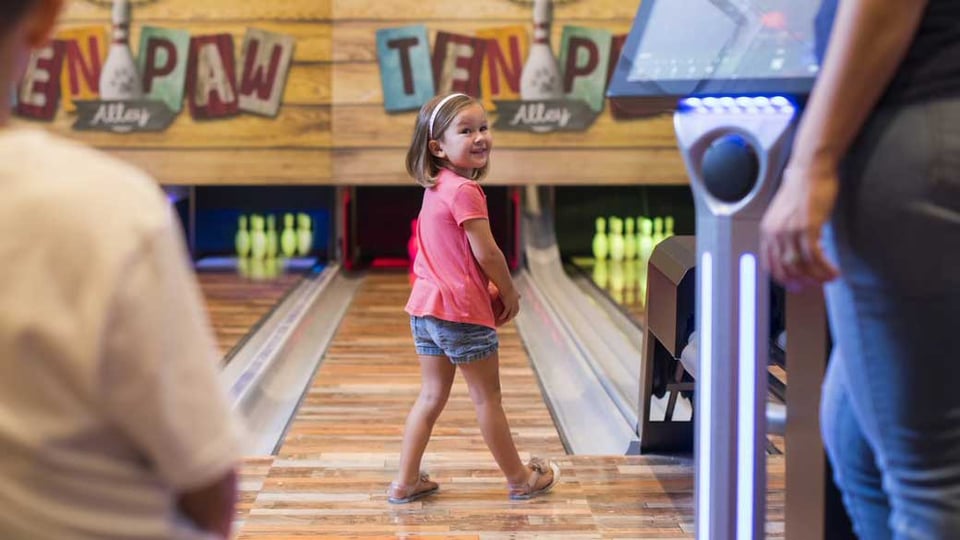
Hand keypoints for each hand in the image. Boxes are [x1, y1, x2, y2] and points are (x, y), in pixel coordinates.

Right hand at [495, 287, 520, 325]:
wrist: (506, 284)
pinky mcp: (508, 305)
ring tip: (504, 320)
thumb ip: (508, 288)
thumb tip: (508, 289)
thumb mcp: (508, 286)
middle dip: (512, 315)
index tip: (512, 314)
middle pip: (515, 311)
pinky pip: (506, 312)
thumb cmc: (505, 284)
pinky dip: (503, 316)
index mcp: (516, 298)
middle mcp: (516, 302)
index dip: (514, 311)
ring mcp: (512, 304)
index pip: (517, 307)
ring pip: (511, 313)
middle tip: (508, 319)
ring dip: (508, 317)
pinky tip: (500, 318)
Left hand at [759, 161, 840, 289]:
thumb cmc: (802, 188)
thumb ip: (786, 232)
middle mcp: (775, 233)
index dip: (784, 279)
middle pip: (786, 269)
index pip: (770, 265)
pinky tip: (836, 273)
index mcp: (767, 230)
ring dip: (818, 277)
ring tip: (830, 278)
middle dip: (802, 281)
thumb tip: (795, 251)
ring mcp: (791, 231)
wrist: (810, 168)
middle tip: (816, 285)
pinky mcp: (808, 227)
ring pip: (803, 266)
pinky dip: (826, 269)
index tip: (796, 286)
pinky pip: (816, 257)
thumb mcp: (786, 213)